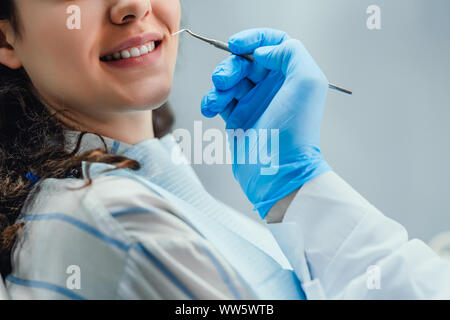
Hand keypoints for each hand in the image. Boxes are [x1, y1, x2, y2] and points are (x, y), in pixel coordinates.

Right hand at [200, 28, 331, 218]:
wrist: (278, 171)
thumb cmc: (296, 131)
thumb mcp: (308, 82)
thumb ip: (291, 52)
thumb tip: (263, 52)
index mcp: (291, 75)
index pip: (273, 43)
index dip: (254, 38)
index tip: (237, 45)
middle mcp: (273, 87)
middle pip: (246, 61)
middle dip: (231, 66)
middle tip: (224, 81)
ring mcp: (255, 103)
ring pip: (230, 80)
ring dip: (218, 86)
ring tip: (216, 101)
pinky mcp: (239, 119)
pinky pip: (220, 101)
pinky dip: (211, 101)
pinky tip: (210, 109)